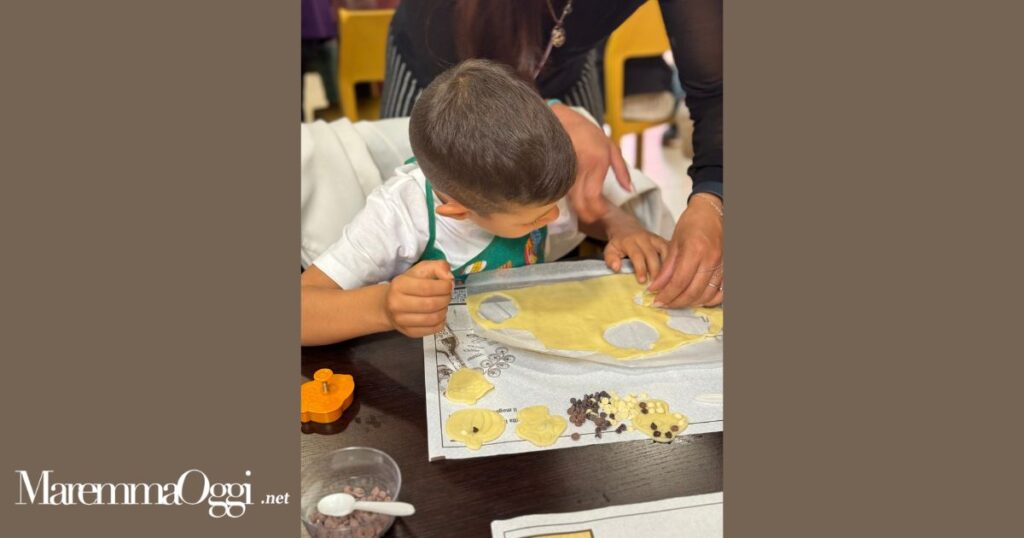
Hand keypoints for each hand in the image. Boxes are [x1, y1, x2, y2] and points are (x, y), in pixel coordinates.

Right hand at [382, 260, 453, 337]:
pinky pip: (433, 330)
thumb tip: (450, 278)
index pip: (428, 288)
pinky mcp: (408, 332)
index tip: (449, 285)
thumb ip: (438, 267)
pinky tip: (439, 315)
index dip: (444, 287)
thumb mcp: (421, 270)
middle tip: (447, 295)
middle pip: (431, 304)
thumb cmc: (409, 284)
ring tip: (443, 304)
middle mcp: (396, 303)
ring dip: (444, 311)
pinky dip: (441, 322)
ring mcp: (401, 320)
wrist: (389, 304)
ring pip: (433, 319)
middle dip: (446, 299)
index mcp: (399, 284)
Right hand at [550, 104, 630, 222]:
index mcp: (595, 162)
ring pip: (570, 200)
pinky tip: (574, 202)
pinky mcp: (552, 173)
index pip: (593, 197)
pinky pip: (561, 193)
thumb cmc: (585, 131)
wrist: (557, 118)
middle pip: (580, 203)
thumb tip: (629, 189)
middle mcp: (579, 168)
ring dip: (578, 210)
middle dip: (587, 215)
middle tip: (593, 219)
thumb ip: (621, 169)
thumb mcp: (609, 146)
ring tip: (586, 212)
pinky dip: (569, 201)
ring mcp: (563, 171)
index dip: (596, 211)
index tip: (601, 214)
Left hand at [603, 219, 669, 284]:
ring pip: (665, 251)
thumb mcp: (610, 250)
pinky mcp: (662, 240)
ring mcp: (655, 238)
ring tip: (666, 281)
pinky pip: (670, 250)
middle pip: (652, 255)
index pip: (637, 255)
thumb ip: (611, 259)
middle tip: (655, 285)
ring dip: (666, 267)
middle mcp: (644, 238)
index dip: (640, 269)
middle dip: (655, 271)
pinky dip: (673, 261)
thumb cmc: (618, 243)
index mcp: (630, 241)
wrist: (626, 227)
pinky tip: (673, 273)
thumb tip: (616, 268)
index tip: (642, 281)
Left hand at [648, 194, 723, 306]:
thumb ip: (667, 268)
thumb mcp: (674, 242)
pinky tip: (696, 299)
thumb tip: (656, 287)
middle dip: (676, 302)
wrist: (712, 212)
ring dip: (690, 303)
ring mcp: (722, 265)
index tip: (656, 301)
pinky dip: (708, 300)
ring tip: (677, 302)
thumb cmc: (692, 223)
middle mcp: (711, 260)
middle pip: (693, 292)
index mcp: (695, 251)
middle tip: (664, 304)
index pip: (679, 282)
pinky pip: (721, 292)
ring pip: (707, 295)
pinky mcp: (728, 268)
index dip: (666, 295)